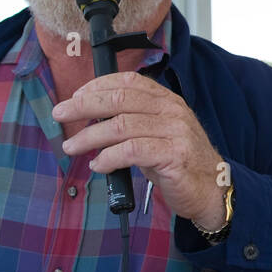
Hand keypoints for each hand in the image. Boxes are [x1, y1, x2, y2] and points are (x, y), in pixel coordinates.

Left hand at [53, 72, 228, 231]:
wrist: (212, 189)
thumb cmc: (178, 163)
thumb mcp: (156, 134)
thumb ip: (132, 122)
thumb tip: (91, 118)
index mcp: (167, 100)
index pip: (128, 81)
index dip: (97, 86)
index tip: (74, 98)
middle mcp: (172, 111)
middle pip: (119, 99)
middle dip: (83, 106)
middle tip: (60, 115)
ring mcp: (175, 132)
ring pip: (121, 125)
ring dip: (89, 136)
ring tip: (72, 147)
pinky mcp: (174, 156)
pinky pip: (132, 151)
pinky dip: (109, 157)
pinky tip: (98, 165)